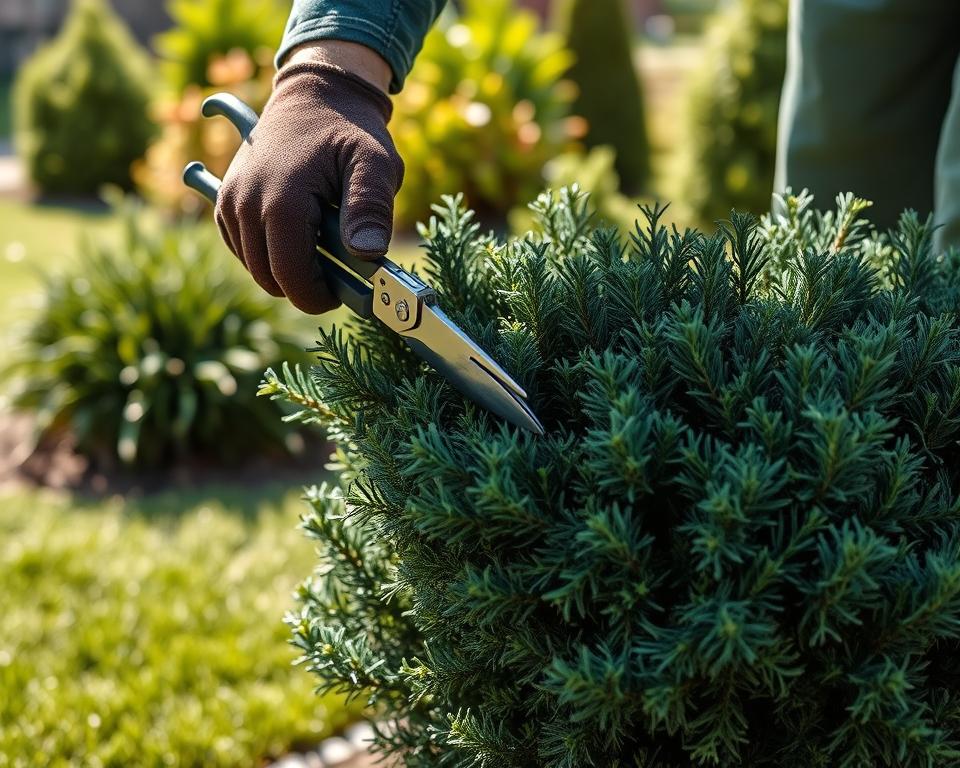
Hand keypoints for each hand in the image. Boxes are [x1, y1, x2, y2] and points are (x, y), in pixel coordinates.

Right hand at [215, 42, 403, 313]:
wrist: (316, 93)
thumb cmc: (350, 130)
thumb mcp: (376, 164)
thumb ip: (371, 208)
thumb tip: (367, 255)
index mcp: (281, 202)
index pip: (291, 279)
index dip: (320, 297)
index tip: (347, 293)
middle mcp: (244, 205)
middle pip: (271, 280)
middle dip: (306, 284)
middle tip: (341, 270)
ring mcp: (229, 203)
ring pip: (256, 268)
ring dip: (288, 268)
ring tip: (323, 242)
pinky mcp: (225, 203)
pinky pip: (244, 250)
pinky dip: (269, 254)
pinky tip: (300, 235)